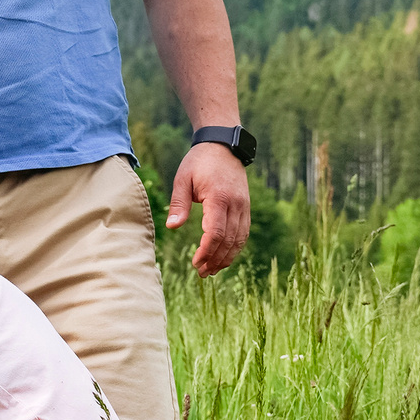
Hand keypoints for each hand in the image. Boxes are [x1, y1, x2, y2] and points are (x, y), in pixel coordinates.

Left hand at [168, 142, 250, 275]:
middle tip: (202, 273)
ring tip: (211, 270)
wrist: (223, 146)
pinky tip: (224, 257)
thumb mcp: (182, 179)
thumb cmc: (199, 162)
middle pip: (228, 241)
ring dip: (226, 258)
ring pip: (239, 239)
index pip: (215, 233)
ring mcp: (244, 206)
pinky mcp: (246, 207)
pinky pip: (244, 232)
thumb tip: (173, 227)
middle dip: (215, 260)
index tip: (195, 263)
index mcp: (219, 198)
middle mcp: (236, 204)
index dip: (206, 251)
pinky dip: (235, 248)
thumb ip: (179, 204)